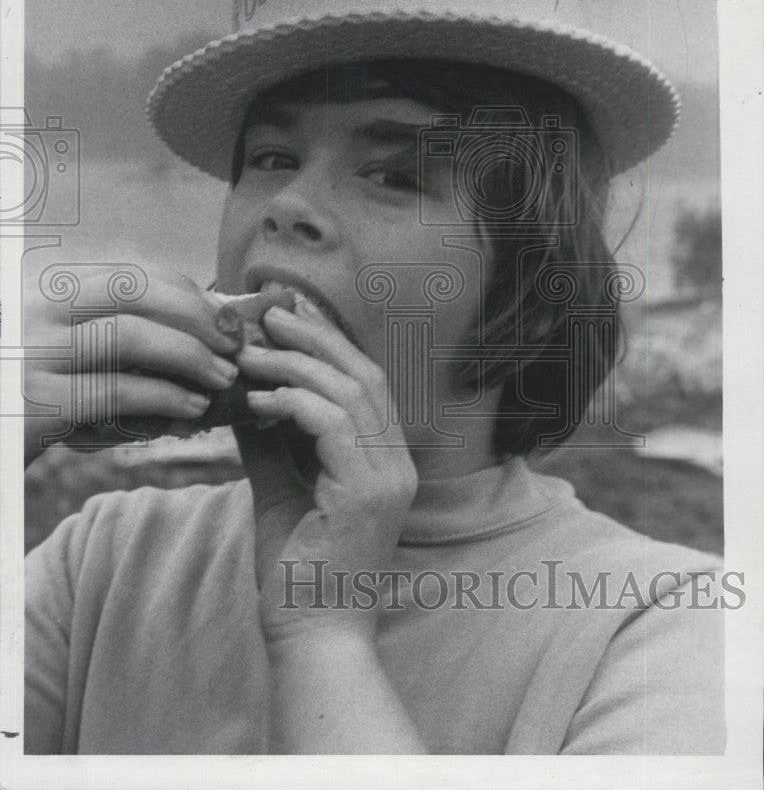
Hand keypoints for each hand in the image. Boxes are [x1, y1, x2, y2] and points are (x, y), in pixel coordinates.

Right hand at [23, 269, 240, 463]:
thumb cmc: (22, 392)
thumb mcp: (57, 348)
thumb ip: (109, 333)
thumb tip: (199, 328)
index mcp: (44, 289)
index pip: (128, 273)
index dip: (186, 291)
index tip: (222, 315)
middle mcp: (33, 310)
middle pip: (135, 292)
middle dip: (198, 316)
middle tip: (233, 345)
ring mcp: (30, 354)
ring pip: (130, 337)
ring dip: (191, 356)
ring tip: (221, 378)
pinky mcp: (33, 405)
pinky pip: (116, 392)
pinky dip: (165, 398)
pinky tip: (191, 410)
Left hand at [235, 297, 418, 644]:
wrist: (312, 638)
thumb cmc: (297, 572)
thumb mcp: (279, 491)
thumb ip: (268, 443)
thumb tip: (243, 396)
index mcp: (384, 461)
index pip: (366, 383)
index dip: (330, 344)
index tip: (288, 320)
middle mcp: (396, 463)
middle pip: (364, 375)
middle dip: (316, 339)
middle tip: (270, 316)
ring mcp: (388, 477)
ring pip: (350, 392)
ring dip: (297, 365)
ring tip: (251, 355)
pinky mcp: (366, 493)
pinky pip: (334, 424)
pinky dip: (295, 402)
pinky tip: (259, 401)